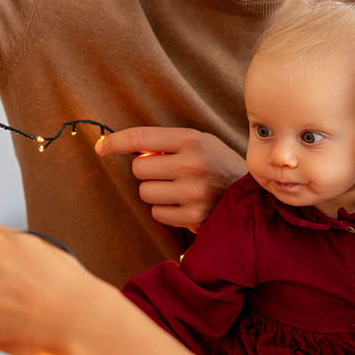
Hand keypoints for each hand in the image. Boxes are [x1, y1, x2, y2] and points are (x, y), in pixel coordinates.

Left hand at [95, 127, 245, 231]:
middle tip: (167, 172)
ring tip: (178, 189)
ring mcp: (193, 192)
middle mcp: (192, 164)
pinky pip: (157, 213)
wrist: (254, 194)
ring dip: (155, 192)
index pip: (140, 138)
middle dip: (147, 172)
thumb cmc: (216, 164)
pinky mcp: (193, 216)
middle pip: (138, 169)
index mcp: (191, 140)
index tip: (100, 147)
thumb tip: (118, 146)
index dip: (115, 142)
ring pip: (145, 192)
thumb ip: (164, 144)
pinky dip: (165, 210)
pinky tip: (184, 204)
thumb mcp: (198, 142)